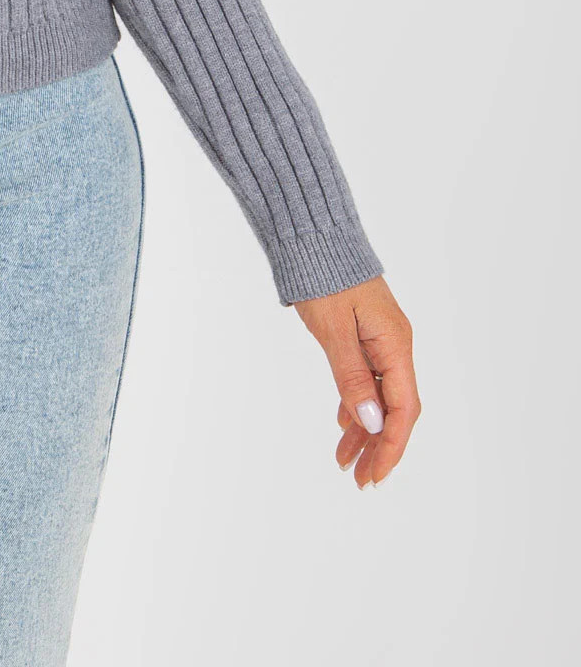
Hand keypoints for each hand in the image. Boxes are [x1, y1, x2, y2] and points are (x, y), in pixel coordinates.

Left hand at [294, 274, 419, 488]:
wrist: (311, 235)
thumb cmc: (322, 275)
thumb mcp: (334, 329)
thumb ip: (352, 376)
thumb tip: (373, 422)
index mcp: (395, 344)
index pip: (403, 408)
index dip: (392, 446)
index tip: (377, 476)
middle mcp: (394, 345)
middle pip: (396, 409)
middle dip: (381, 447)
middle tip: (360, 480)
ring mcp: (379, 340)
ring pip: (379, 397)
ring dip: (365, 431)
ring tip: (346, 462)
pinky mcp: (363, 335)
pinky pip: (365, 380)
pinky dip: (355, 405)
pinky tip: (343, 426)